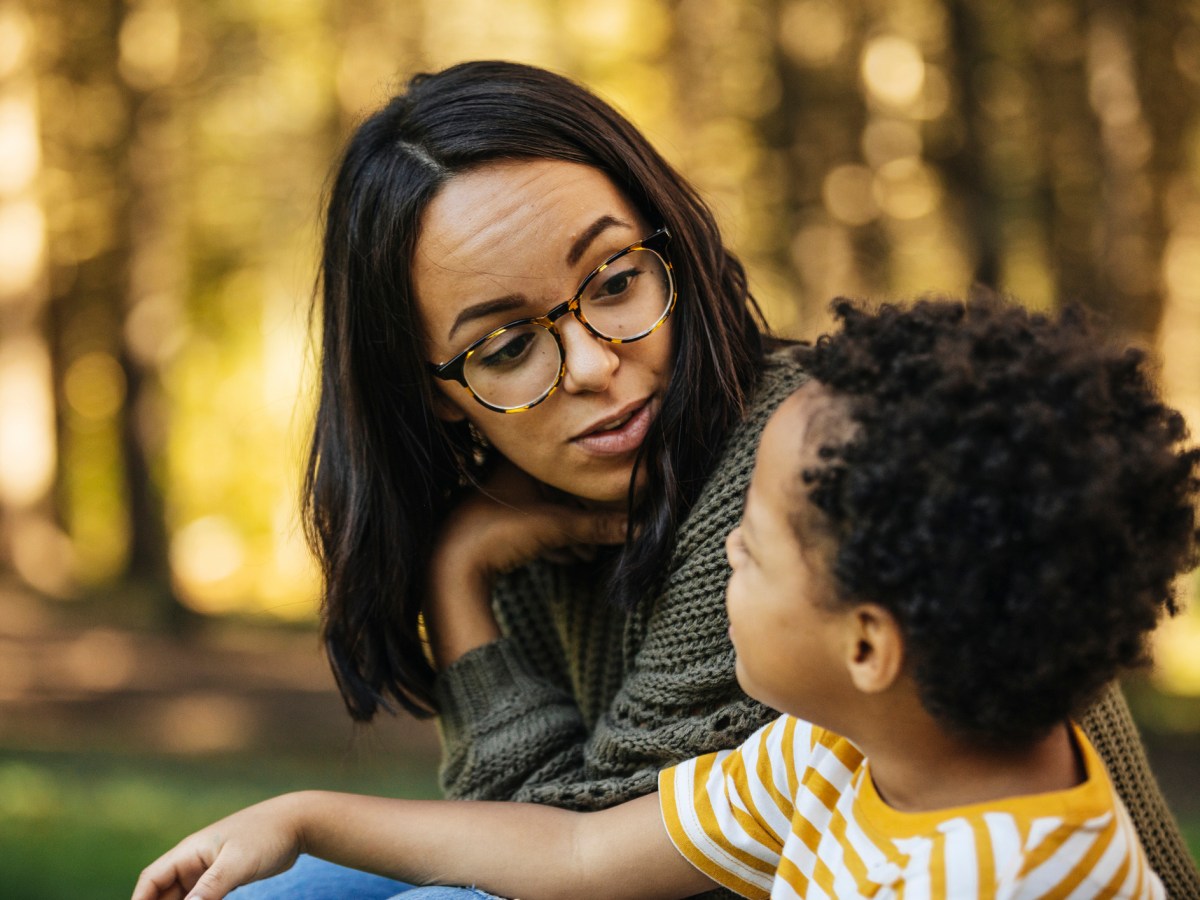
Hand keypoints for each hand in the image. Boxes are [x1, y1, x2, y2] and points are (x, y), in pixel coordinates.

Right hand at [131, 795, 304, 899]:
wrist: (298, 823)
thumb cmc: (266, 835)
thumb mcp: (237, 862)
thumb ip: (211, 887)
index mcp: (189, 851)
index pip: (151, 880)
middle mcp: (194, 860)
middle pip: (163, 893)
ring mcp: (209, 869)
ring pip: (183, 897)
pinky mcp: (224, 877)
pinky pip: (201, 899)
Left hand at [426, 461, 627, 665]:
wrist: (451, 567)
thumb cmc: (499, 533)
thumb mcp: (557, 527)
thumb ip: (600, 526)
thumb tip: (641, 526)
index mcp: (522, 458)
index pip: (571, 468)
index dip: (595, 491)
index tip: (615, 509)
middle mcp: (509, 471)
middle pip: (561, 493)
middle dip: (585, 520)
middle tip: (604, 539)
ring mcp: (500, 496)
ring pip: (548, 511)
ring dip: (570, 534)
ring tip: (588, 554)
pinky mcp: (494, 520)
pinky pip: (532, 525)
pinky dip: (551, 540)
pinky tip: (567, 559)